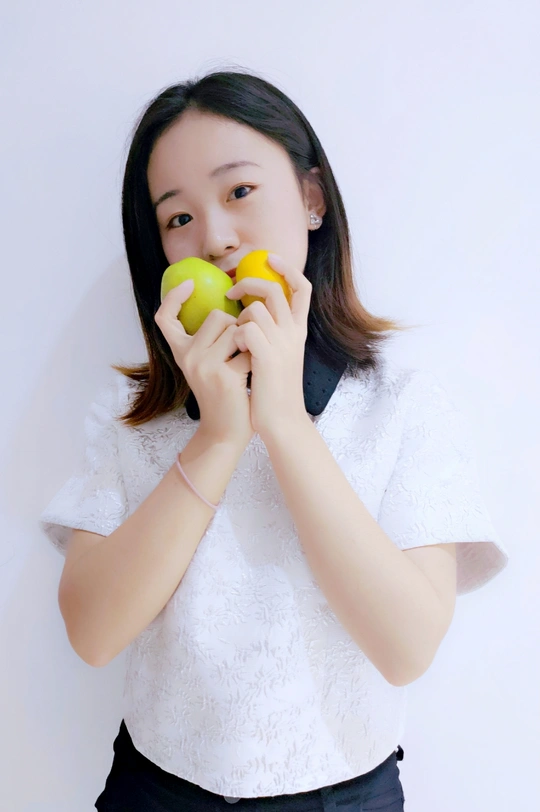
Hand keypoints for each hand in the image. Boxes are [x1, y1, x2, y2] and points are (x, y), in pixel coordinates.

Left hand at [225, 253, 311, 437]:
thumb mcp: (281, 356)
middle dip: (249, 284)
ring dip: (238, 319)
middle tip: (232, 292)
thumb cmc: (275, 391)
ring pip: (255, 309)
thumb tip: (254, 314)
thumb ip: (274, 334)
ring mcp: (282, 345)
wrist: (283, 421)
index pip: (302, 287)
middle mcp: (294, 333)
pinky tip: (237, 353)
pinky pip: (244, 330)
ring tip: (236, 339)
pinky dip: (235, 337)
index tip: (270, 258)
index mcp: (298, 331)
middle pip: (274, 289)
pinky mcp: (267, 358)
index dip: (287, 268)